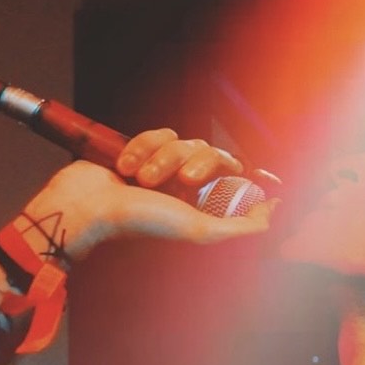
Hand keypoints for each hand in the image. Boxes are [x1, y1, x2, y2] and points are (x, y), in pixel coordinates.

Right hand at [27, 128, 279, 260]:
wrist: (88, 205)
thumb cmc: (138, 223)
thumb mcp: (199, 231)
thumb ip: (243, 227)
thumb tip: (275, 209)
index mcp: (204, 209)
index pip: (236, 180)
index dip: (239, 171)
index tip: (246, 171)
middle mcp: (188, 190)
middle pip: (213, 154)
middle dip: (196, 163)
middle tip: (180, 182)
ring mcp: (167, 170)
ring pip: (185, 141)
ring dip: (163, 158)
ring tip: (141, 179)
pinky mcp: (145, 151)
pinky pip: (161, 133)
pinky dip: (142, 147)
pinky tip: (125, 167)